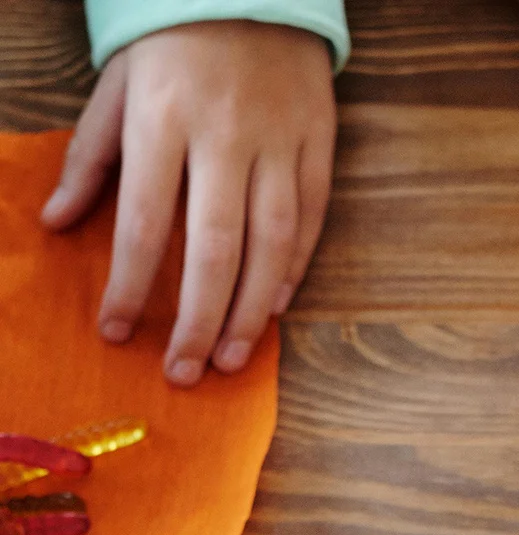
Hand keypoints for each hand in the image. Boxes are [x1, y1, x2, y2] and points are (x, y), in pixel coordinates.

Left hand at [40, 20, 336, 385]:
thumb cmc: (172, 38)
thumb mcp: (118, 84)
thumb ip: (91, 157)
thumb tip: (58, 223)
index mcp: (163, 117)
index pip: (144, 221)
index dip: (131, 285)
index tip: (117, 332)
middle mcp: (224, 135)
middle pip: (214, 248)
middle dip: (198, 319)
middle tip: (185, 371)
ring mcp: (279, 143)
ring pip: (270, 246)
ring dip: (250, 312)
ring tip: (233, 359)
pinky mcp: (318, 146)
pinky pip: (309, 222)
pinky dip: (292, 271)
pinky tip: (272, 309)